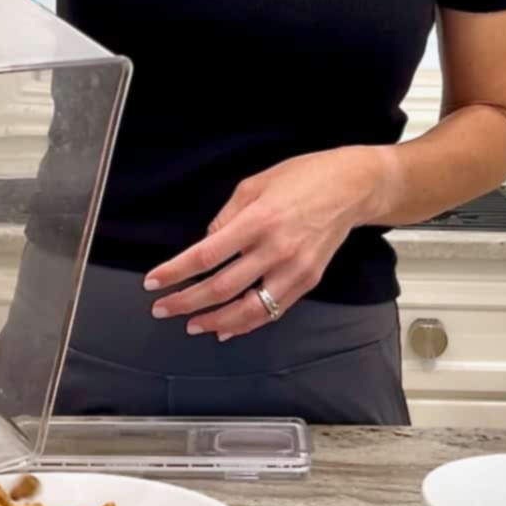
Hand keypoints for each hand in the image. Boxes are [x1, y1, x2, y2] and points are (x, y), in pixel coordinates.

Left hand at [144, 147, 385, 341]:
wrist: (351, 188)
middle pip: (221, 287)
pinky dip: (247, 324)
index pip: (207, 255)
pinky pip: (273, 311)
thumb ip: (226, 218)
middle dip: (186, 302)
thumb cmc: (303, 178)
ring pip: (248, 309)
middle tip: (162, 309)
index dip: (176, 272)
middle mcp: (276, 249)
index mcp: (258, 220)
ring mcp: (294, 269)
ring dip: (214, 321)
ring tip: (191, 324)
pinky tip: (226, 327)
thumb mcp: (254, 184)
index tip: (154, 282)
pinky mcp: (308, 281)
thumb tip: (205, 245)